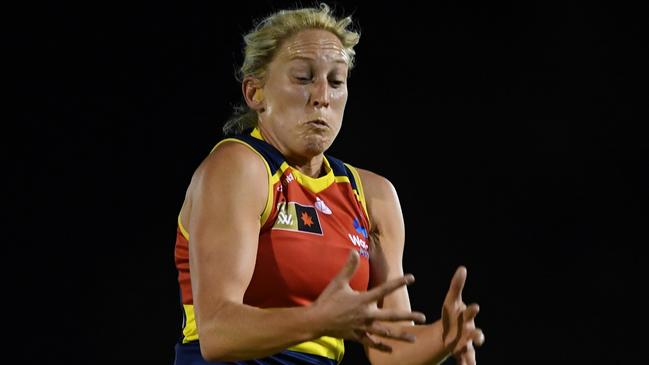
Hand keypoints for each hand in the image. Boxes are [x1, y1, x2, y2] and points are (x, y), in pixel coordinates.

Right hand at [311, 250, 426, 351]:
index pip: (384, 289)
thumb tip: (354, 251)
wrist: (316, 321)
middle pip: (391, 316)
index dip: (398, 282)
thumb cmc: (327, 301)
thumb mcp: (338, 282)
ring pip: (385, 333)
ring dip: (400, 336)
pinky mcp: (357, 336)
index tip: (411, 278)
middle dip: (408, 315)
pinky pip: (372, 343)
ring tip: (413, 339)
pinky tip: (391, 350)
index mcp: (363, 300)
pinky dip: (382, 347)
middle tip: (423, 316)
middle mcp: (366, 315)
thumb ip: (348, 268)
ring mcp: (363, 327)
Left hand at [441, 266, 484, 364]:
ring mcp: (465, 344)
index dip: (472, 310)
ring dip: (471, 356)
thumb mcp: (451, 301)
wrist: (450, 333)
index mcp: (466, 317)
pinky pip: (464, 361)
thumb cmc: (452, 315)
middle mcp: (469, 331)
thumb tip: (462, 268)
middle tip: (479, 336)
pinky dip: (465, 364)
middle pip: (475, 334)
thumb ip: (456, 286)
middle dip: (478, 335)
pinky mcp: (460, 354)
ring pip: (471, 350)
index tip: (475, 306)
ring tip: (471, 363)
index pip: (470, 312)